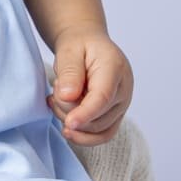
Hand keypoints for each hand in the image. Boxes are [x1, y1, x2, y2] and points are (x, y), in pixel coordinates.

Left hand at [45, 27, 132, 145]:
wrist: (87, 45)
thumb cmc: (79, 46)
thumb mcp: (69, 50)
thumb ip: (69, 72)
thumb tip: (69, 96)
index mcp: (115, 68)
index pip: (103, 97)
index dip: (86, 113)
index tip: (69, 123)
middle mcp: (124, 90)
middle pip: (98, 118)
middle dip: (69, 111)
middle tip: (56, 90)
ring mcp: (121, 105)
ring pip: (97, 130)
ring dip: (71, 122)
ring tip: (57, 100)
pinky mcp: (115, 115)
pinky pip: (101, 136)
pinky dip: (80, 134)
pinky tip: (65, 120)